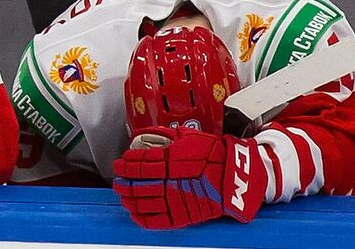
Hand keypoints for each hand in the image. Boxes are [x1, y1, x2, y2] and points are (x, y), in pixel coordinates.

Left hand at [112, 128, 265, 229]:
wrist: (236, 176)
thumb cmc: (215, 155)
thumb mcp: (189, 137)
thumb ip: (167, 137)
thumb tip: (150, 134)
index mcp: (168, 160)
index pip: (137, 163)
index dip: (125, 164)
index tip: (120, 164)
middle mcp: (168, 180)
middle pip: (135, 183)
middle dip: (123, 182)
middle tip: (118, 181)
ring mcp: (174, 199)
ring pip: (141, 201)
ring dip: (128, 198)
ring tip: (122, 195)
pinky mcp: (182, 215)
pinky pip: (156, 220)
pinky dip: (141, 218)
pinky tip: (134, 213)